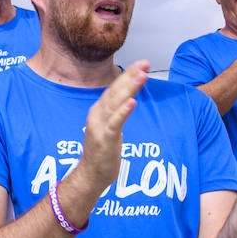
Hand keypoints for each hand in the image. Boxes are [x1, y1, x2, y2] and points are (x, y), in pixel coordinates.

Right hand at [77, 60, 149, 192]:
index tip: (141, 64)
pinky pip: (115, 123)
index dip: (127, 75)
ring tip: (141, 76)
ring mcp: (100, 126)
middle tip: (144, 63)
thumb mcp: (109, 126)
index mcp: (99, 110)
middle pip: (115, 91)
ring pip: (115, 103)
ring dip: (129, 88)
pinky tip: (132, 102)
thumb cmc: (102, 151)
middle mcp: (97, 114)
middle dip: (130, 76)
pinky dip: (123, 111)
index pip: (114, 88)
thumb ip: (116, 111)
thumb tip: (127, 97)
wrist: (91, 174)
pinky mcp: (105, 139)